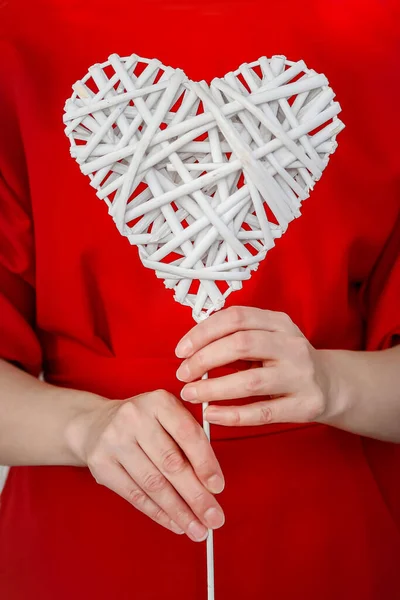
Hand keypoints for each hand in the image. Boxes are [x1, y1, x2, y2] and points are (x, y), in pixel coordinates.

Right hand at [66, 390, 224, 540]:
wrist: (95, 424)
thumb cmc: (144, 423)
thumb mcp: (167, 416)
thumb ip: (190, 440)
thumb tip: (212, 483)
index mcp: (158, 401)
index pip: (187, 433)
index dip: (205, 463)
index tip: (218, 487)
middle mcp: (134, 417)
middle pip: (171, 463)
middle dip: (196, 496)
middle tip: (214, 518)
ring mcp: (114, 440)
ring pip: (153, 483)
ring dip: (179, 511)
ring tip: (198, 529)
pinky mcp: (101, 464)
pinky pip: (134, 495)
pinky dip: (158, 513)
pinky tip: (175, 523)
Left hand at [176, 306, 331, 426]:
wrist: (331, 385)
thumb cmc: (286, 360)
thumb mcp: (269, 336)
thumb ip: (237, 336)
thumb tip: (192, 346)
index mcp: (279, 322)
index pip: (235, 318)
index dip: (203, 332)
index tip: (181, 349)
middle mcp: (292, 345)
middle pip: (241, 344)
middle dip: (204, 359)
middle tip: (182, 373)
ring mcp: (301, 376)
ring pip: (250, 381)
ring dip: (213, 388)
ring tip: (190, 393)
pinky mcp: (304, 405)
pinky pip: (262, 412)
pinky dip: (232, 415)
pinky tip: (211, 413)